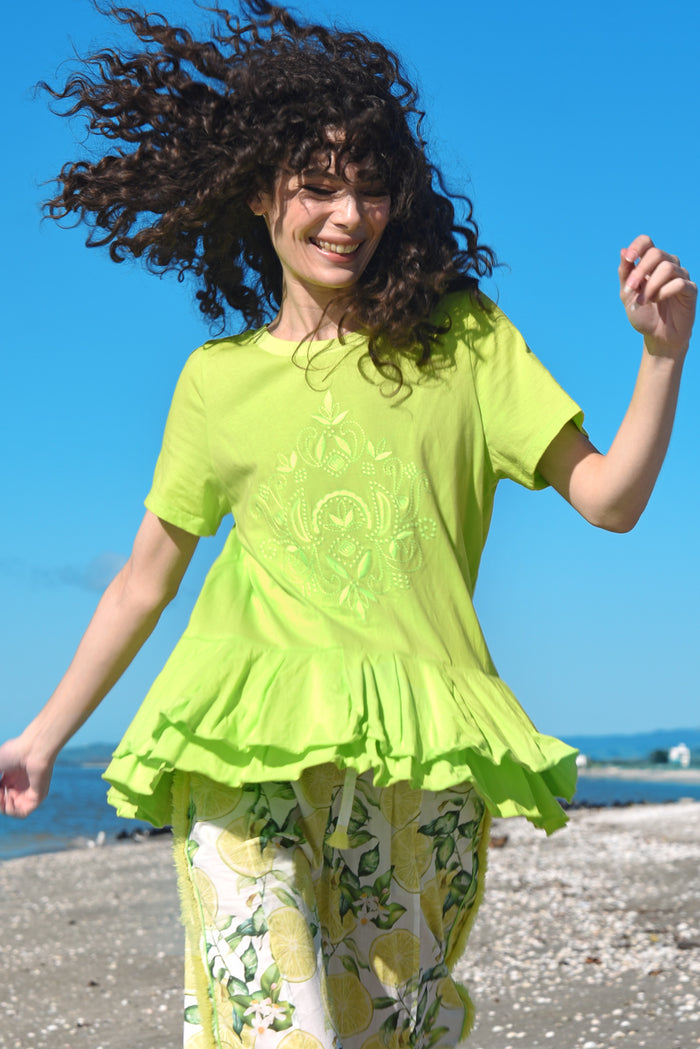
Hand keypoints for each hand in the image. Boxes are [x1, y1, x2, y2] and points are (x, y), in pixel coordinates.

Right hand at [0, 736, 54, 818]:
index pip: (0, 793)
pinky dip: (12, 811)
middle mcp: (21, 785)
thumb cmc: (15, 752)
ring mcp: (29, 791)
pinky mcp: (38, 797)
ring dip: (2, 807)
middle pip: (5, 802)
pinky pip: (23, 812)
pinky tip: (9, 800)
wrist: (34, 749)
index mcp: (12, 777)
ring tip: (2, 796)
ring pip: (13, 809)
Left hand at [619, 235, 696, 355]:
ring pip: (668, 268)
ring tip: (645, 301)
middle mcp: (667, 265)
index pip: (647, 242)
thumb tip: (623, 251)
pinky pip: (679, 283)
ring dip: (651, 286)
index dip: (638, 246)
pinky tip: (659, 302)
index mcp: (650, 264)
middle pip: (656, 253)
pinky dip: (664, 293)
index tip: (629, 258)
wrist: (657, 337)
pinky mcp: (690, 289)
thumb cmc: (643, 314)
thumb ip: (625, 274)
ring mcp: (681, 275)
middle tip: (631, 288)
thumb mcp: (627, 295)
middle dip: (641, 271)